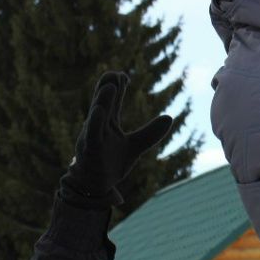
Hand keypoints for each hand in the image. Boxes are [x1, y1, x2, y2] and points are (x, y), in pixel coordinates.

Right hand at [62, 71, 173, 203]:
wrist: (95, 185)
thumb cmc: (111, 162)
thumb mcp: (135, 146)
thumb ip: (150, 132)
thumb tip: (169, 117)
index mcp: (108, 122)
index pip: (113, 100)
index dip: (118, 87)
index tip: (125, 76)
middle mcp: (98, 125)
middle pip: (103, 101)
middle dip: (108, 86)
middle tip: (116, 73)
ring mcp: (92, 136)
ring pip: (97, 114)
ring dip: (103, 99)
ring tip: (111, 85)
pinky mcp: (90, 149)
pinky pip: (92, 133)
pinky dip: (95, 121)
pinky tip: (99, 110)